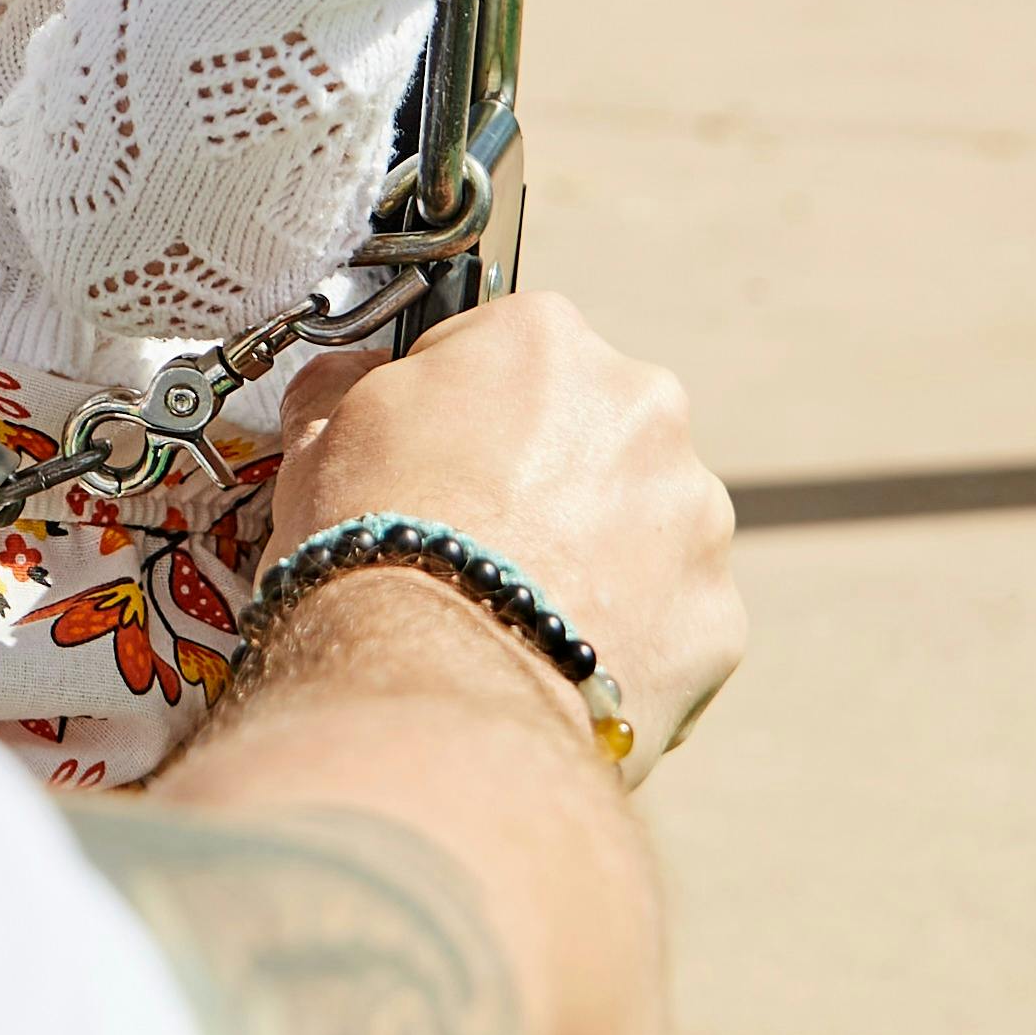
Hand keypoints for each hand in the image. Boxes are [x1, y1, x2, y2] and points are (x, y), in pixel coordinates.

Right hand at [269, 291, 741, 768]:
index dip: (455, 412)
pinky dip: (623, 634)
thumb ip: (345, 390)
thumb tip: (345, 380)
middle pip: (588, 429)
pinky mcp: (717, 611)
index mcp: (543, 340)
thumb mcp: (318, 442)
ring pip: (642, 521)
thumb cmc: (373, 554)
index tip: (429, 461)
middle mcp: (641, 405)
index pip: (500, 353)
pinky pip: (669, 615)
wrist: (436, 694)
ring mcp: (693, 511)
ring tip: (511, 613)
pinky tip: (554, 660)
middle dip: (543, 477)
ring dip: (593, 553)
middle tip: (473, 541)